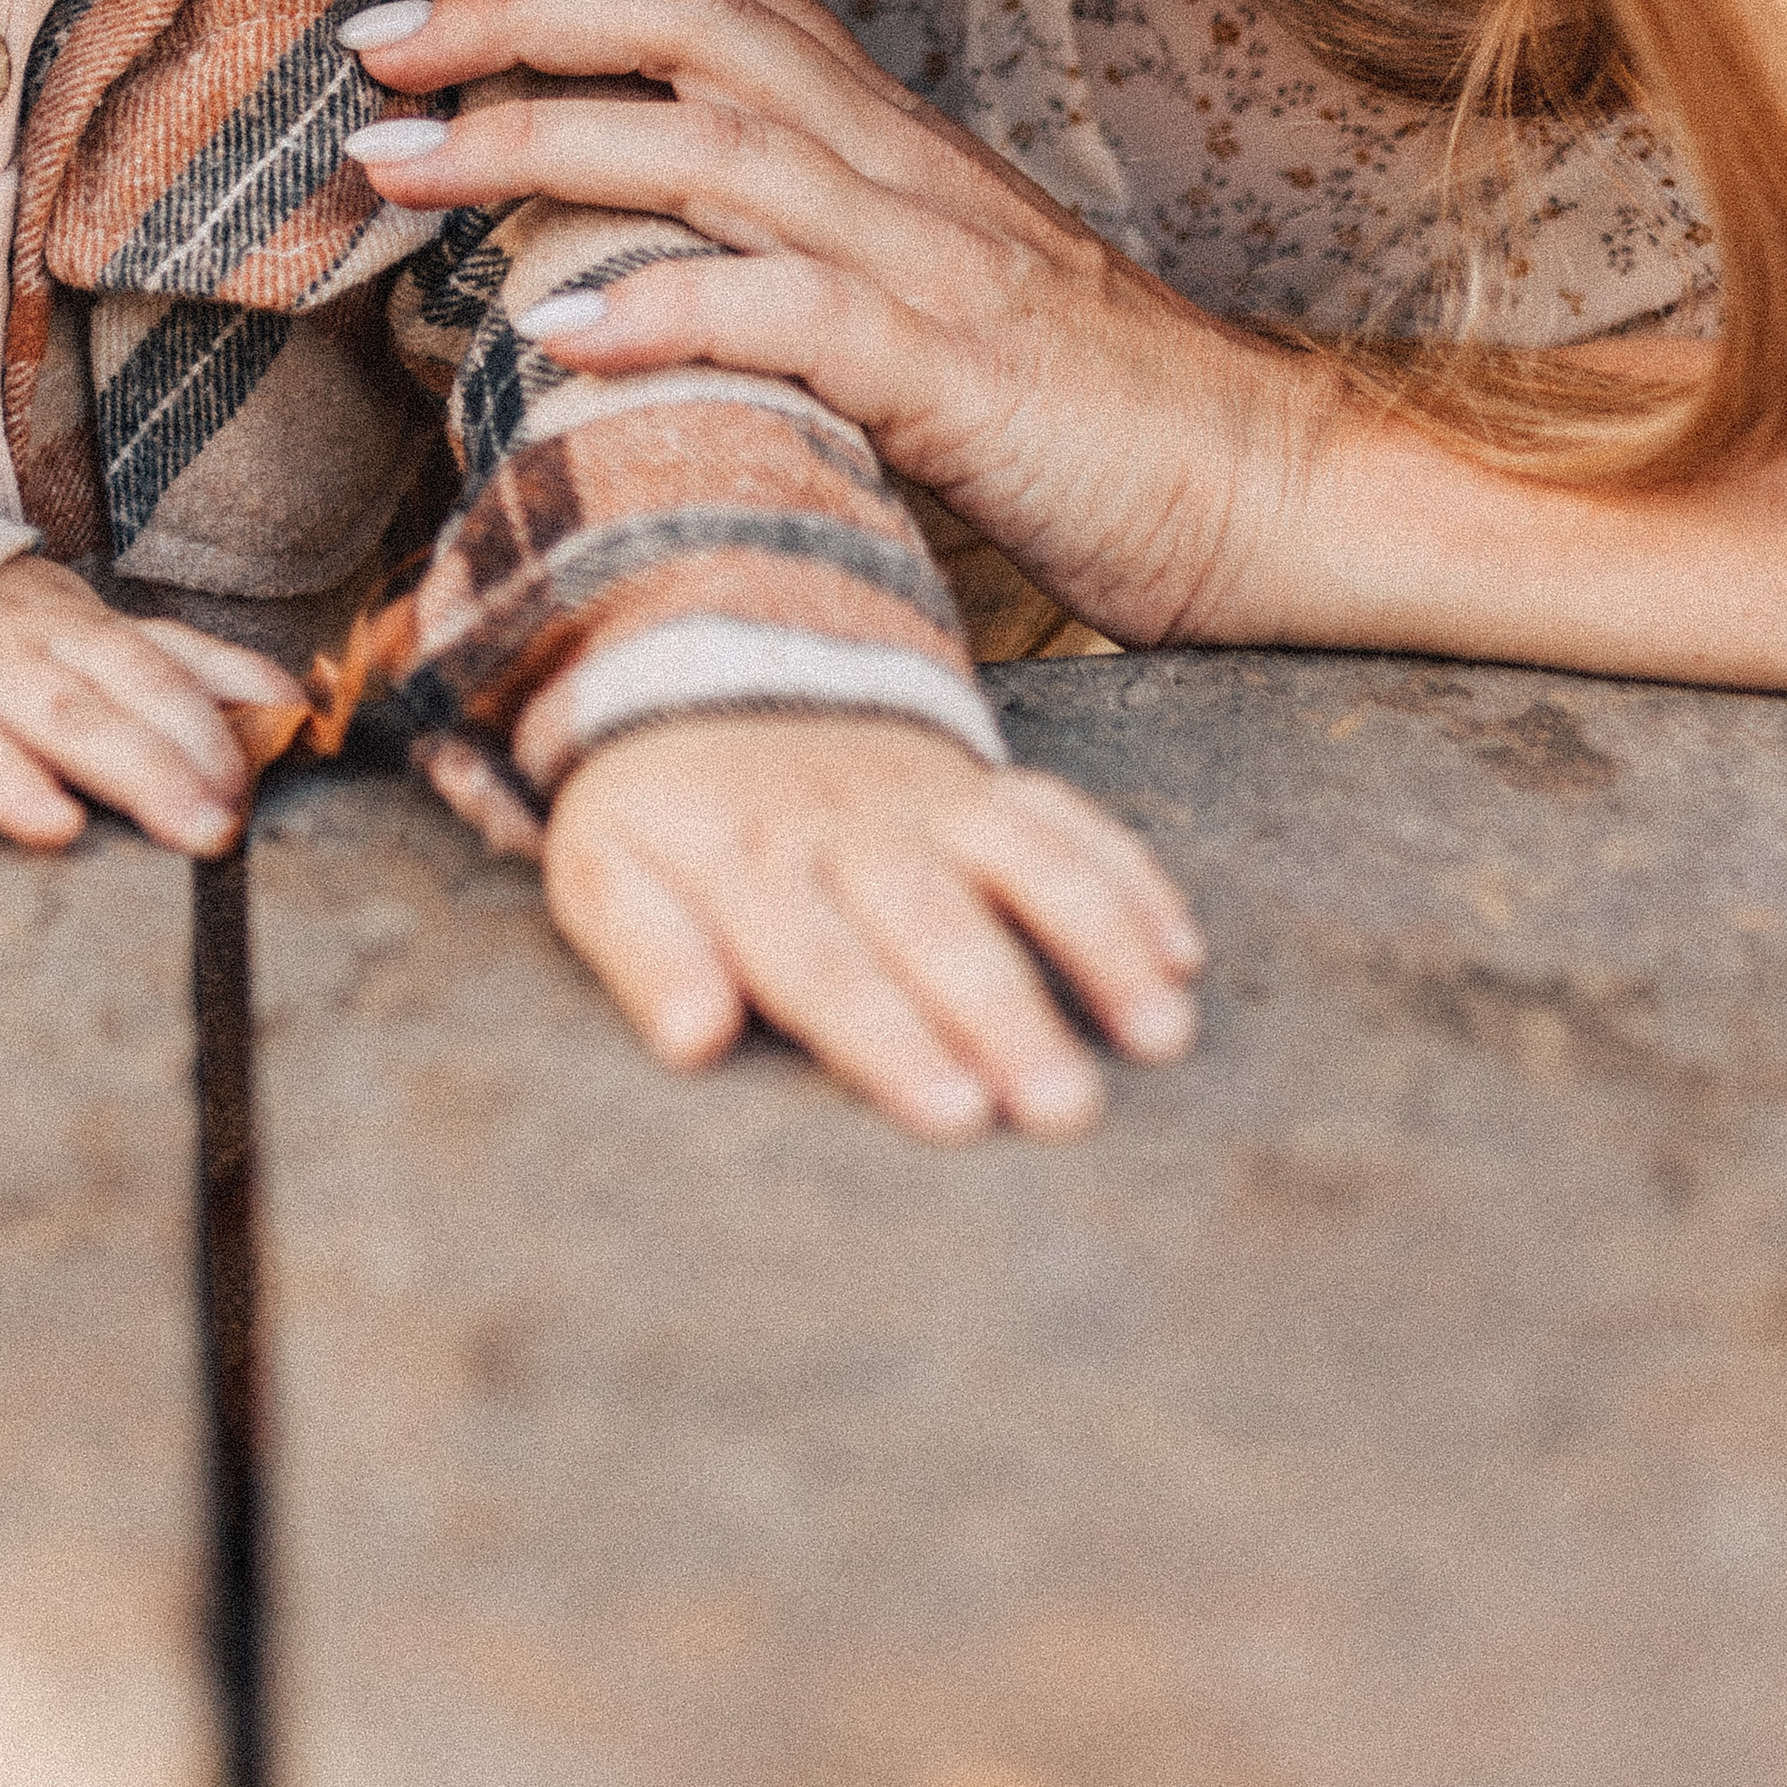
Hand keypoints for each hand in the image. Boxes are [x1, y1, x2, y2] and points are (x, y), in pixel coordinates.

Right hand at [0, 554, 301, 857]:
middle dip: (203, 747)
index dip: (235, 684)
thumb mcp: (53, 642)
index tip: (300, 722)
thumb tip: (280, 709)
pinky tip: (53, 825)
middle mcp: (30, 634)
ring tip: (197, 828)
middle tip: (249, 814)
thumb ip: (153, 671)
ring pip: (65, 713)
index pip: (169, 648)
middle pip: (133, 684)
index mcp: (72, 621)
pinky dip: (8, 784)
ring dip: (139, 771)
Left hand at [342, 0, 1305, 648]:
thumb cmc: (1082, 407)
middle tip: (371, 33)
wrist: (1265, 490)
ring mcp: (932, 264)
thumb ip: (810, 239)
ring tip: (396, 164)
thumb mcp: (932, 286)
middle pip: (698, 29)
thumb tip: (647, 240)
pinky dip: (674, 310)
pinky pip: (798, 322)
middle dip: (521, 10)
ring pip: (719, 150)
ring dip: (541, 141)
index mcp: (893, 140)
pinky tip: (560, 330)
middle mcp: (903, 169)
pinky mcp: (956, 378)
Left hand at [544, 712, 1203, 1139]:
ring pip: (1021, 862)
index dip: (887, 1037)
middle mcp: (846, 828)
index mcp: (743, 860)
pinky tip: (1183, 952)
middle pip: (932, 925)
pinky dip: (1127, 876)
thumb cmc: (662, 813)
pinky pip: (1065, 816)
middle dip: (1003, 1015)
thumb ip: (645, 953)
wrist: (713, 669)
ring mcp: (925, 798)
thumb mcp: (603, 870)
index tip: (955, 1117)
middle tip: (1065, 1109)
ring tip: (1160, 1033)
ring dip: (1096, 942)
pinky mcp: (981, 782)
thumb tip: (690, 1040)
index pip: (820, 961)